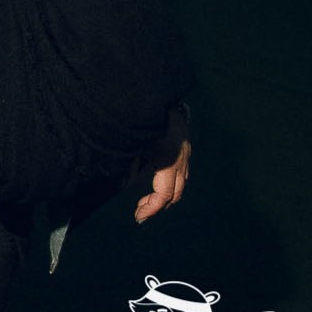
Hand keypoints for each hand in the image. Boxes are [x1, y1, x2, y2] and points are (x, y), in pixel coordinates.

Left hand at [135, 108, 191, 222]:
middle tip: (140, 212)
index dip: (151, 208)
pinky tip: (153, 182)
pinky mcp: (185, 149)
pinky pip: (180, 173)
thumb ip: (130, 164)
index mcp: (168, 160)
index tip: (138, 217)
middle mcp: (181, 161)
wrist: (159, 94)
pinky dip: (168, 183)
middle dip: (157, 205)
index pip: (163, 194)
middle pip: (175, 193)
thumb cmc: (142, 118)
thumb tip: (125, 183)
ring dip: (164, 196)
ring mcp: (186, 155)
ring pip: (180, 184)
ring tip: (145, 202)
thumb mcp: (132, 142)